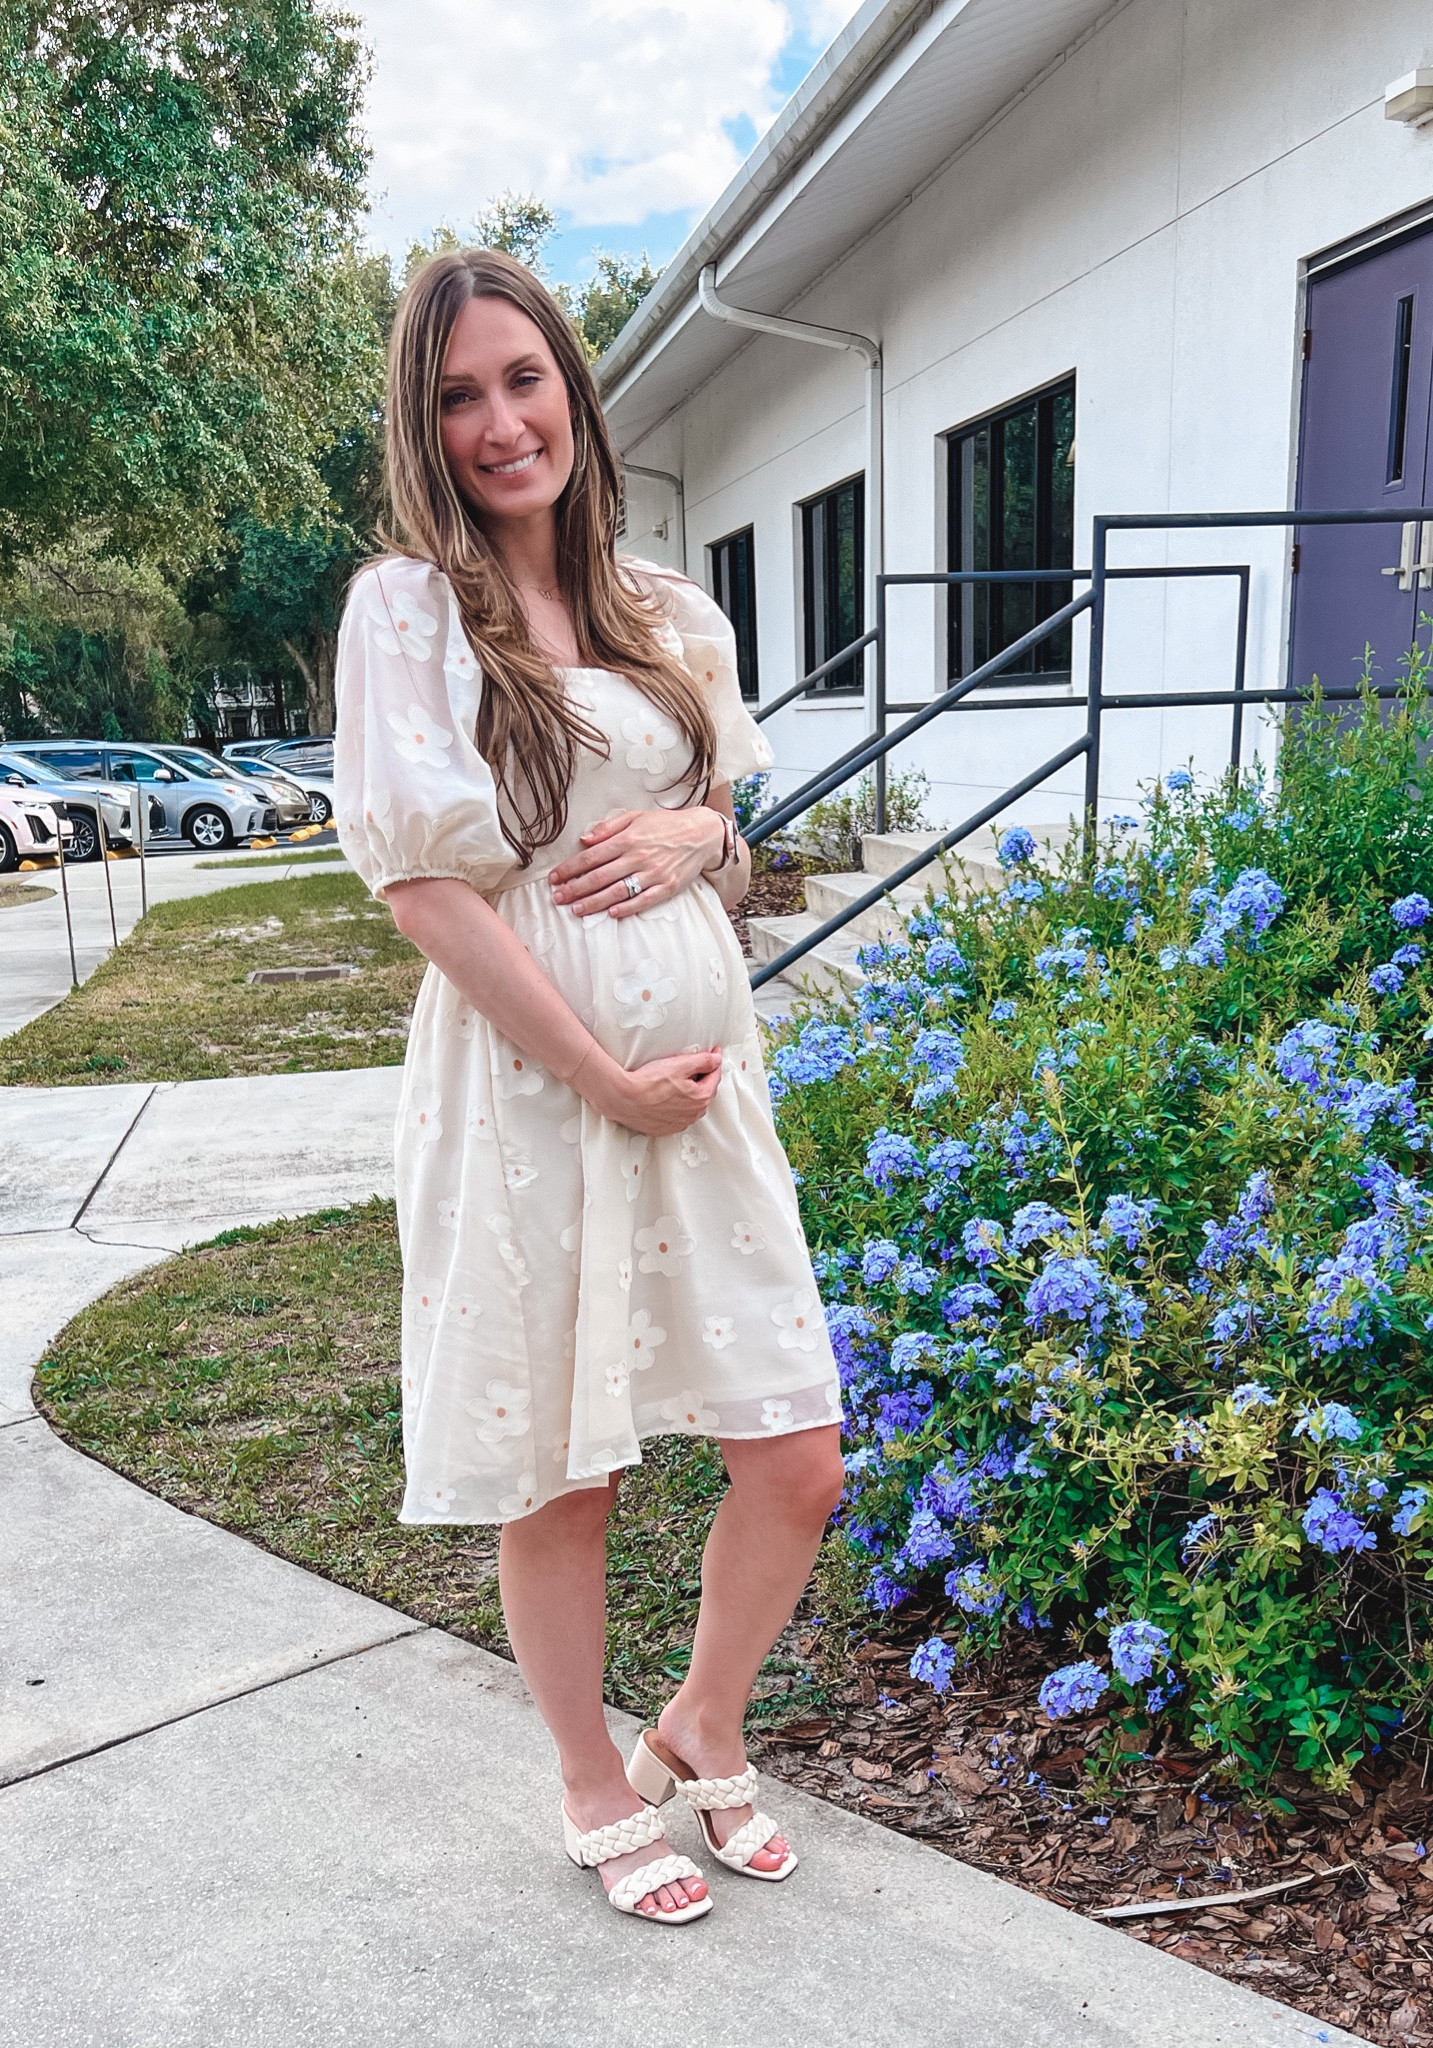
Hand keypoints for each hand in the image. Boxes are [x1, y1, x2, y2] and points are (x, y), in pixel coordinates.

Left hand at [548, 807, 725, 919]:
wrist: (701, 834)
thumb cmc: (666, 825)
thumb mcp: (636, 816)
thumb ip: (609, 827)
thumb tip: (585, 839)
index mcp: (628, 839)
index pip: (591, 857)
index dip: (570, 869)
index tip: (554, 878)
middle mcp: (638, 857)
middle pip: (599, 877)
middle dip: (575, 889)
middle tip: (557, 898)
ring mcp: (653, 874)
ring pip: (618, 892)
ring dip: (594, 902)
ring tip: (576, 909)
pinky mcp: (667, 887)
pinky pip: (644, 901)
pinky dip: (627, 908)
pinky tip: (611, 914)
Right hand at [588, 1049, 721, 1134]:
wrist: (623, 1098)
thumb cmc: (648, 1082)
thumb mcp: (679, 1065)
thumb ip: (703, 1061)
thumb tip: (716, 1060)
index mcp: (700, 1098)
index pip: (715, 1078)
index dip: (715, 1063)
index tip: (715, 1054)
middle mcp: (692, 1115)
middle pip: (704, 1093)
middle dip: (703, 1078)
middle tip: (696, 1066)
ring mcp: (678, 1123)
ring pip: (691, 1106)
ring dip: (690, 1094)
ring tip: (679, 1081)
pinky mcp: (664, 1128)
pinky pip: (677, 1116)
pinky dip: (677, 1106)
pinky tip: (667, 1096)